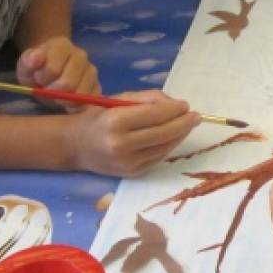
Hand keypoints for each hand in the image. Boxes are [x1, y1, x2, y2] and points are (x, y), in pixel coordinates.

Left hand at [17, 36, 99, 101]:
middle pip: (68, 84)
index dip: (42, 78)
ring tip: (57, 95)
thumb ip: (28, 61)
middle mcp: (81, 55)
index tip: (38, 79)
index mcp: (62, 45)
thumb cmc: (36, 70)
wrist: (47, 74)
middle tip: (47, 89)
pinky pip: (89, 101)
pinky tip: (67, 102)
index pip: (52, 69)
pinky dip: (76, 106)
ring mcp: (92, 71)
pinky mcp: (98, 86)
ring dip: (65, 100)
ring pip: (80, 94)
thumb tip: (37, 56)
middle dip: (53, 92)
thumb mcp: (25, 66)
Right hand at [69, 90, 200, 175]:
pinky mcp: (132, 173)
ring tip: (189, 124)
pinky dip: (169, 146)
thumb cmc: (98, 117)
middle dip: (183, 123)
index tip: (185, 105)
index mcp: (115, 122)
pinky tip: (175, 137)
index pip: (154, 115)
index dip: (174, 110)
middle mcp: (121, 145)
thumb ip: (148, 99)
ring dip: (180, 135)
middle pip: (163, 133)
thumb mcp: (118, 100)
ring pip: (164, 147)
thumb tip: (176, 105)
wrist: (75, 146)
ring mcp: (127, 163)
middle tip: (196, 116)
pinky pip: (158, 158)